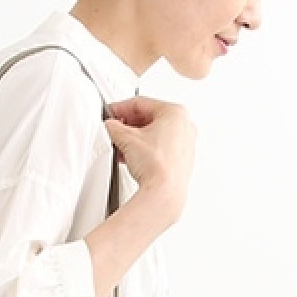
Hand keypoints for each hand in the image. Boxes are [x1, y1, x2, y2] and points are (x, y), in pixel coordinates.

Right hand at [103, 96, 195, 223]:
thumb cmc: (156, 166)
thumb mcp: (126, 139)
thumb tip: (111, 126)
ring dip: (135, 139)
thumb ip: (114, 127)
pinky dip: (145, 149)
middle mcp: (185, 127)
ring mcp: (185, 144)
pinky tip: (131, 156)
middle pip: (149, 118)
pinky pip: (160, 148)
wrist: (164, 192)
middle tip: (114, 129)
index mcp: (176, 113)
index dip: (121, 108)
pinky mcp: (181, 160)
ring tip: (121, 145)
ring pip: (154, 134)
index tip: (110, 113)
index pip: (141, 103)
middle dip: (128, 125)